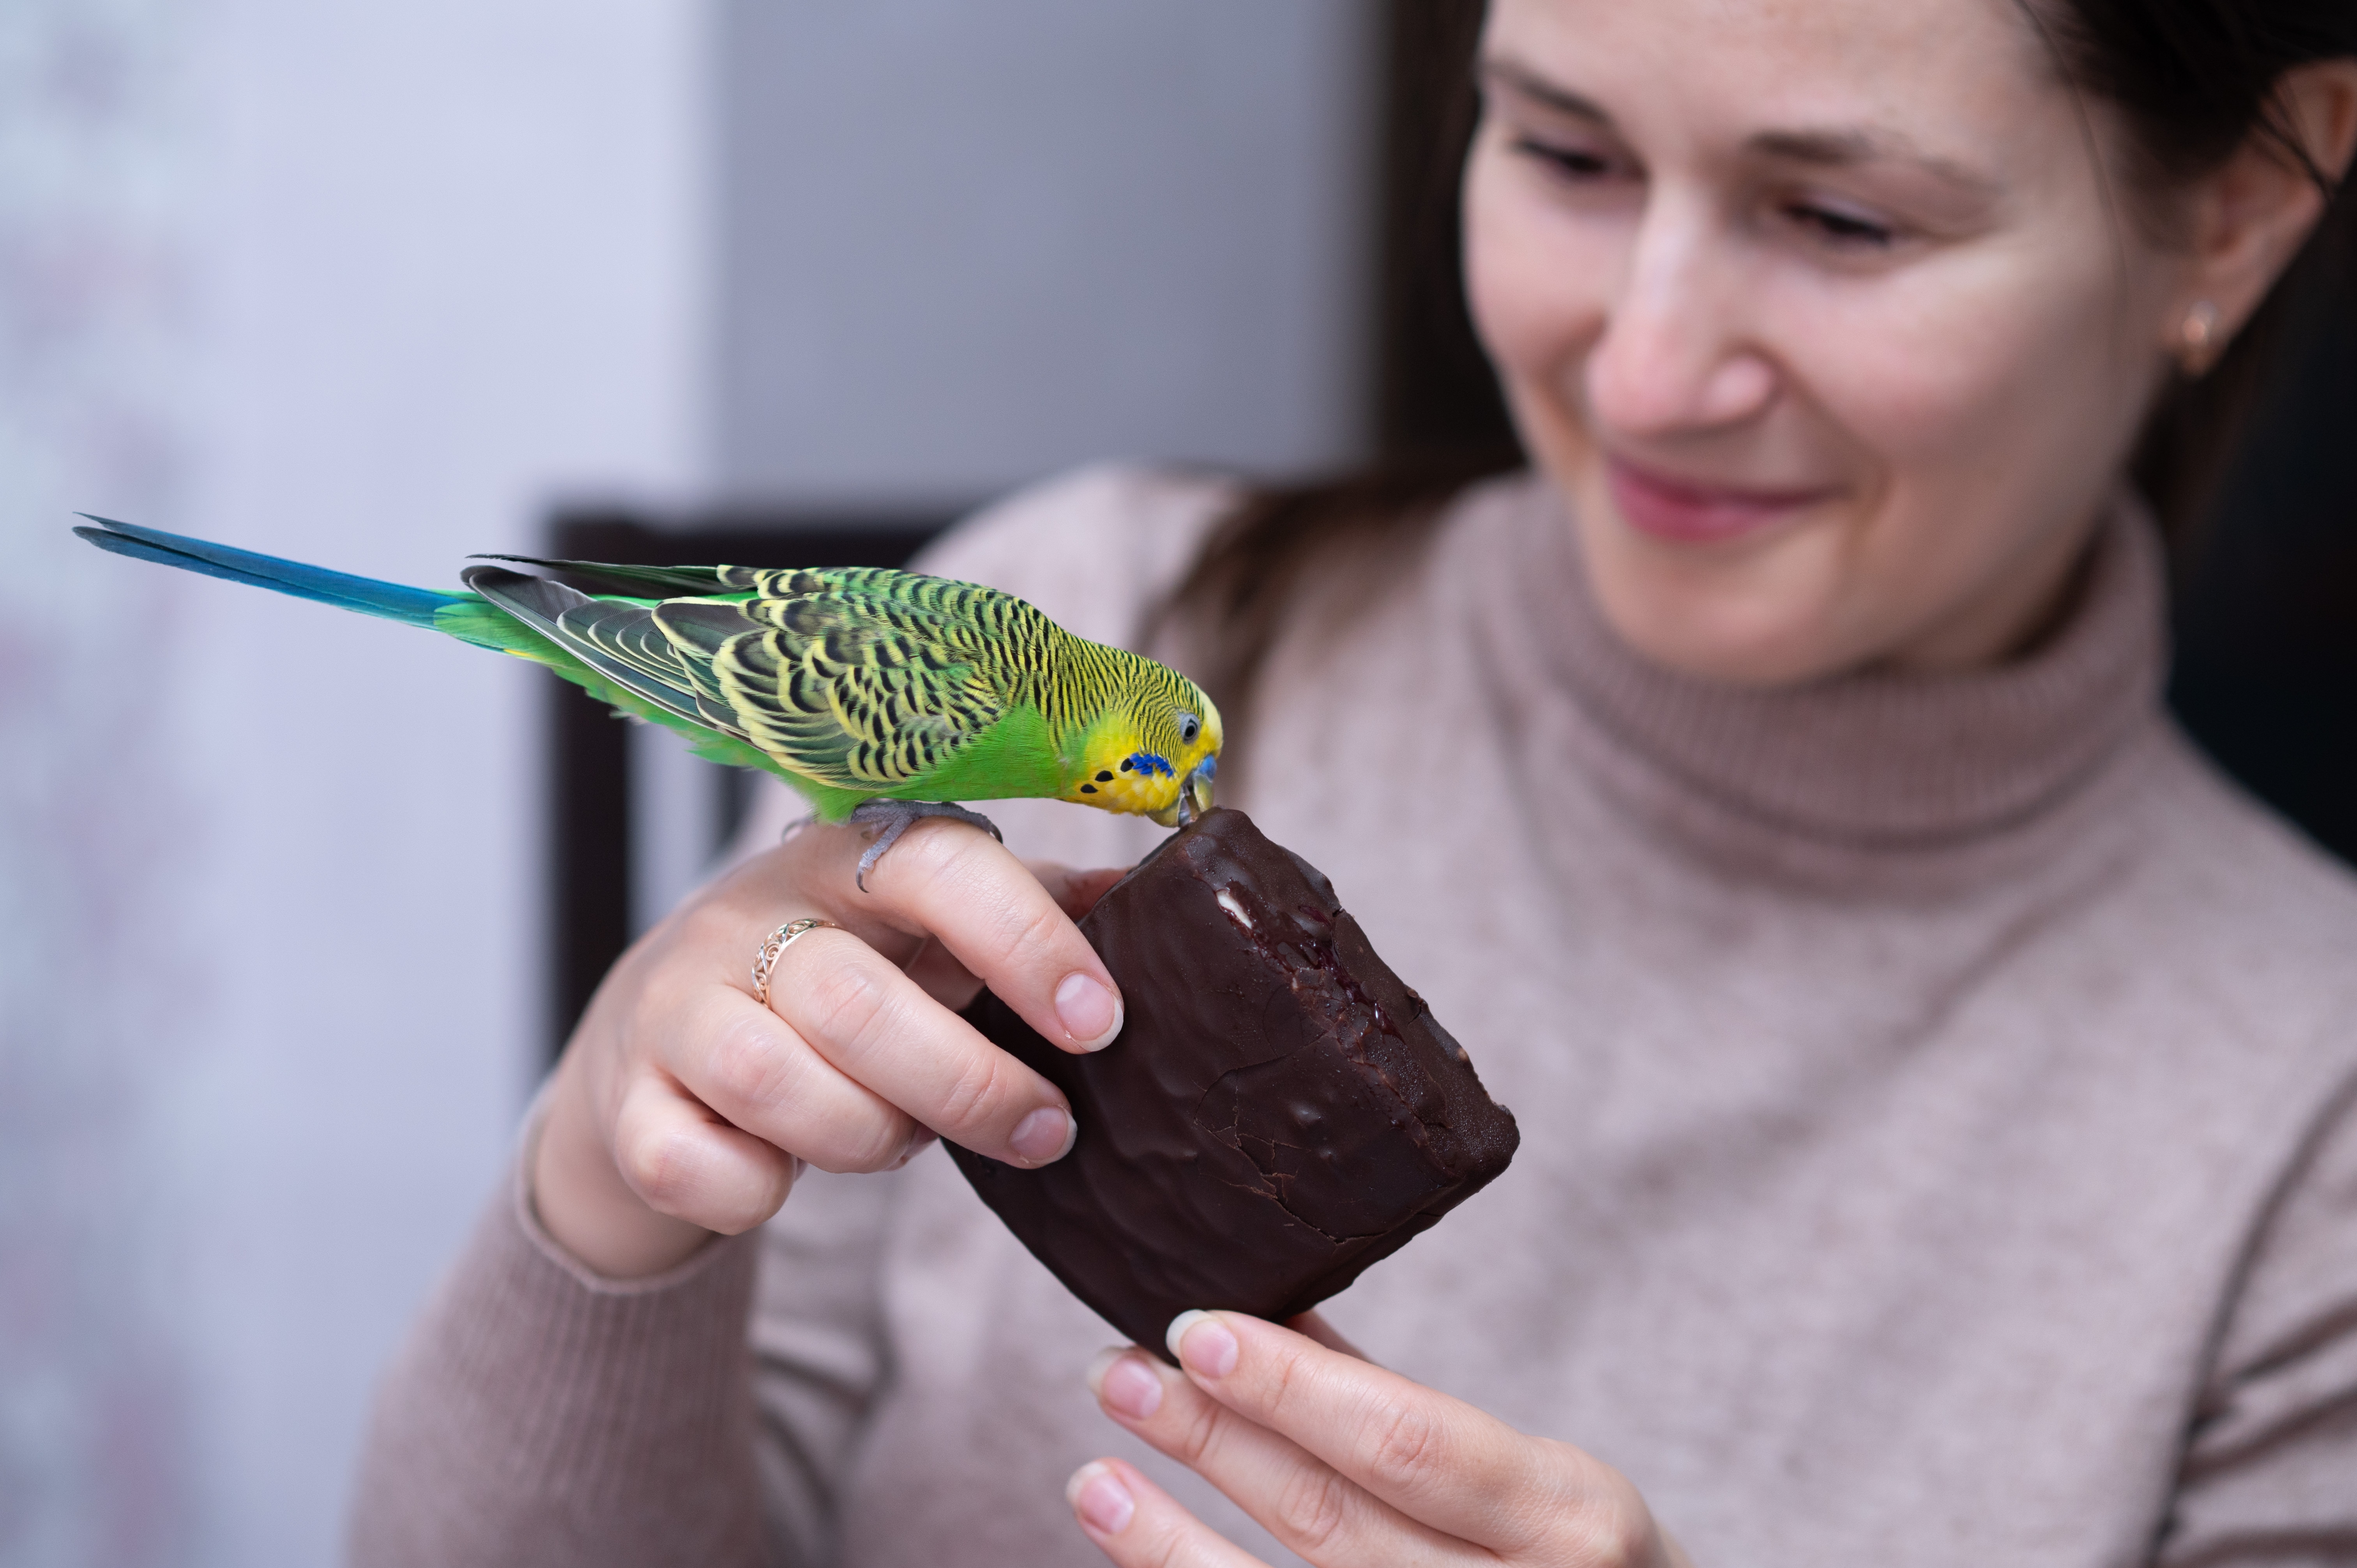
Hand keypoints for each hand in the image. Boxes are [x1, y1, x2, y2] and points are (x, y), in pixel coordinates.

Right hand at [532, 816, 1127, 1277]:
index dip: (1025, 941)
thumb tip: (1146, 899)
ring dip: (868, 1136)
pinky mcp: (629, 1102)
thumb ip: (1025, 910)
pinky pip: (696, 1166)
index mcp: (846, 860)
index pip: (937, 866)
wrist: (659, 1036)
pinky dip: (754, 1191)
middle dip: (970, 1085)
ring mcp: (677, 1006)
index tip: (1100, 1021)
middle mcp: (749, 917)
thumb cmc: (837, 975)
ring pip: (778, 1082)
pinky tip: (782, 1173)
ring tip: (906, 1139)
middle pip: (859, 1001)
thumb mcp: (925, 928)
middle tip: (1046, 1130)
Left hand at [1069, 1311, 1692, 1567]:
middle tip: (1117, 1374)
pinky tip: (1141, 1555)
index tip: (1194, 1329)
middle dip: (1210, 1441)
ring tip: (1092, 1478)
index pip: (1407, 1444)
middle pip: (1330, 1520)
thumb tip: (1269, 1315)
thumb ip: (1400, 1406)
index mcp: (1571, 1516)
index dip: (1293, 1388)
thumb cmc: (1575, 1559)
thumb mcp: (1530, 1478)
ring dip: (1170, 1543)